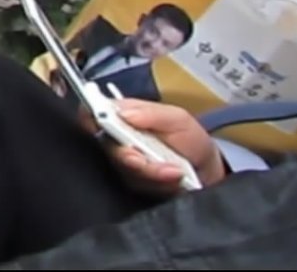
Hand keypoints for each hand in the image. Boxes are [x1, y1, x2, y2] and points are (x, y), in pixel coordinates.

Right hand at [104, 99, 224, 194]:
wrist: (206, 171)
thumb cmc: (189, 139)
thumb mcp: (178, 119)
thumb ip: (152, 114)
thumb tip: (123, 112)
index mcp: (123, 116)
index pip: (92, 113)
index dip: (90, 118)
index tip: (103, 124)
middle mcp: (117, 139)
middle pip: (105, 146)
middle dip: (128, 154)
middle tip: (145, 157)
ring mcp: (123, 163)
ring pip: (121, 168)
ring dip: (150, 171)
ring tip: (175, 170)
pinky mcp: (132, 182)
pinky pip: (136, 184)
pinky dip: (158, 182)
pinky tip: (174, 178)